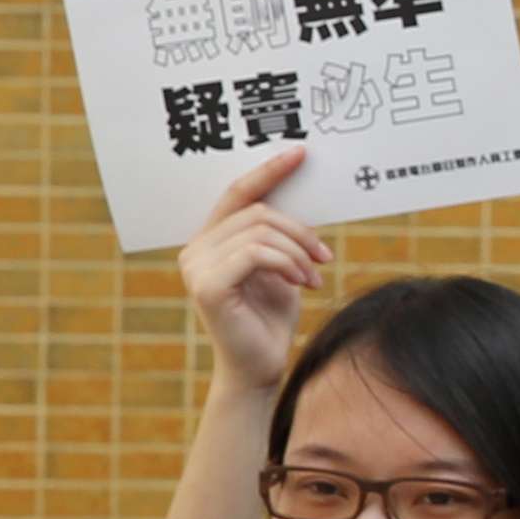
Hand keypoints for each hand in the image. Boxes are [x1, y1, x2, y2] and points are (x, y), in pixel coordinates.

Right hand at [181, 150, 335, 389]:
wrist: (261, 366)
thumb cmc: (271, 317)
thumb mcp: (281, 267)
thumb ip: (279, 236)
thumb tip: (302, 202)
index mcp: (210, 240)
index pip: (237, 194)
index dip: (268, 171)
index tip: (301, 153)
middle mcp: (194, 249)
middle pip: (258, 212)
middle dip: (300, 230)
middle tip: (324, 256)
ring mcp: (195, 267)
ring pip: (261, 231)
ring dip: (299, 251)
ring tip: (314, 275)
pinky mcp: (206, 286)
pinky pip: (256, 254)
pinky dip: (287, 263)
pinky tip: (302, 283)